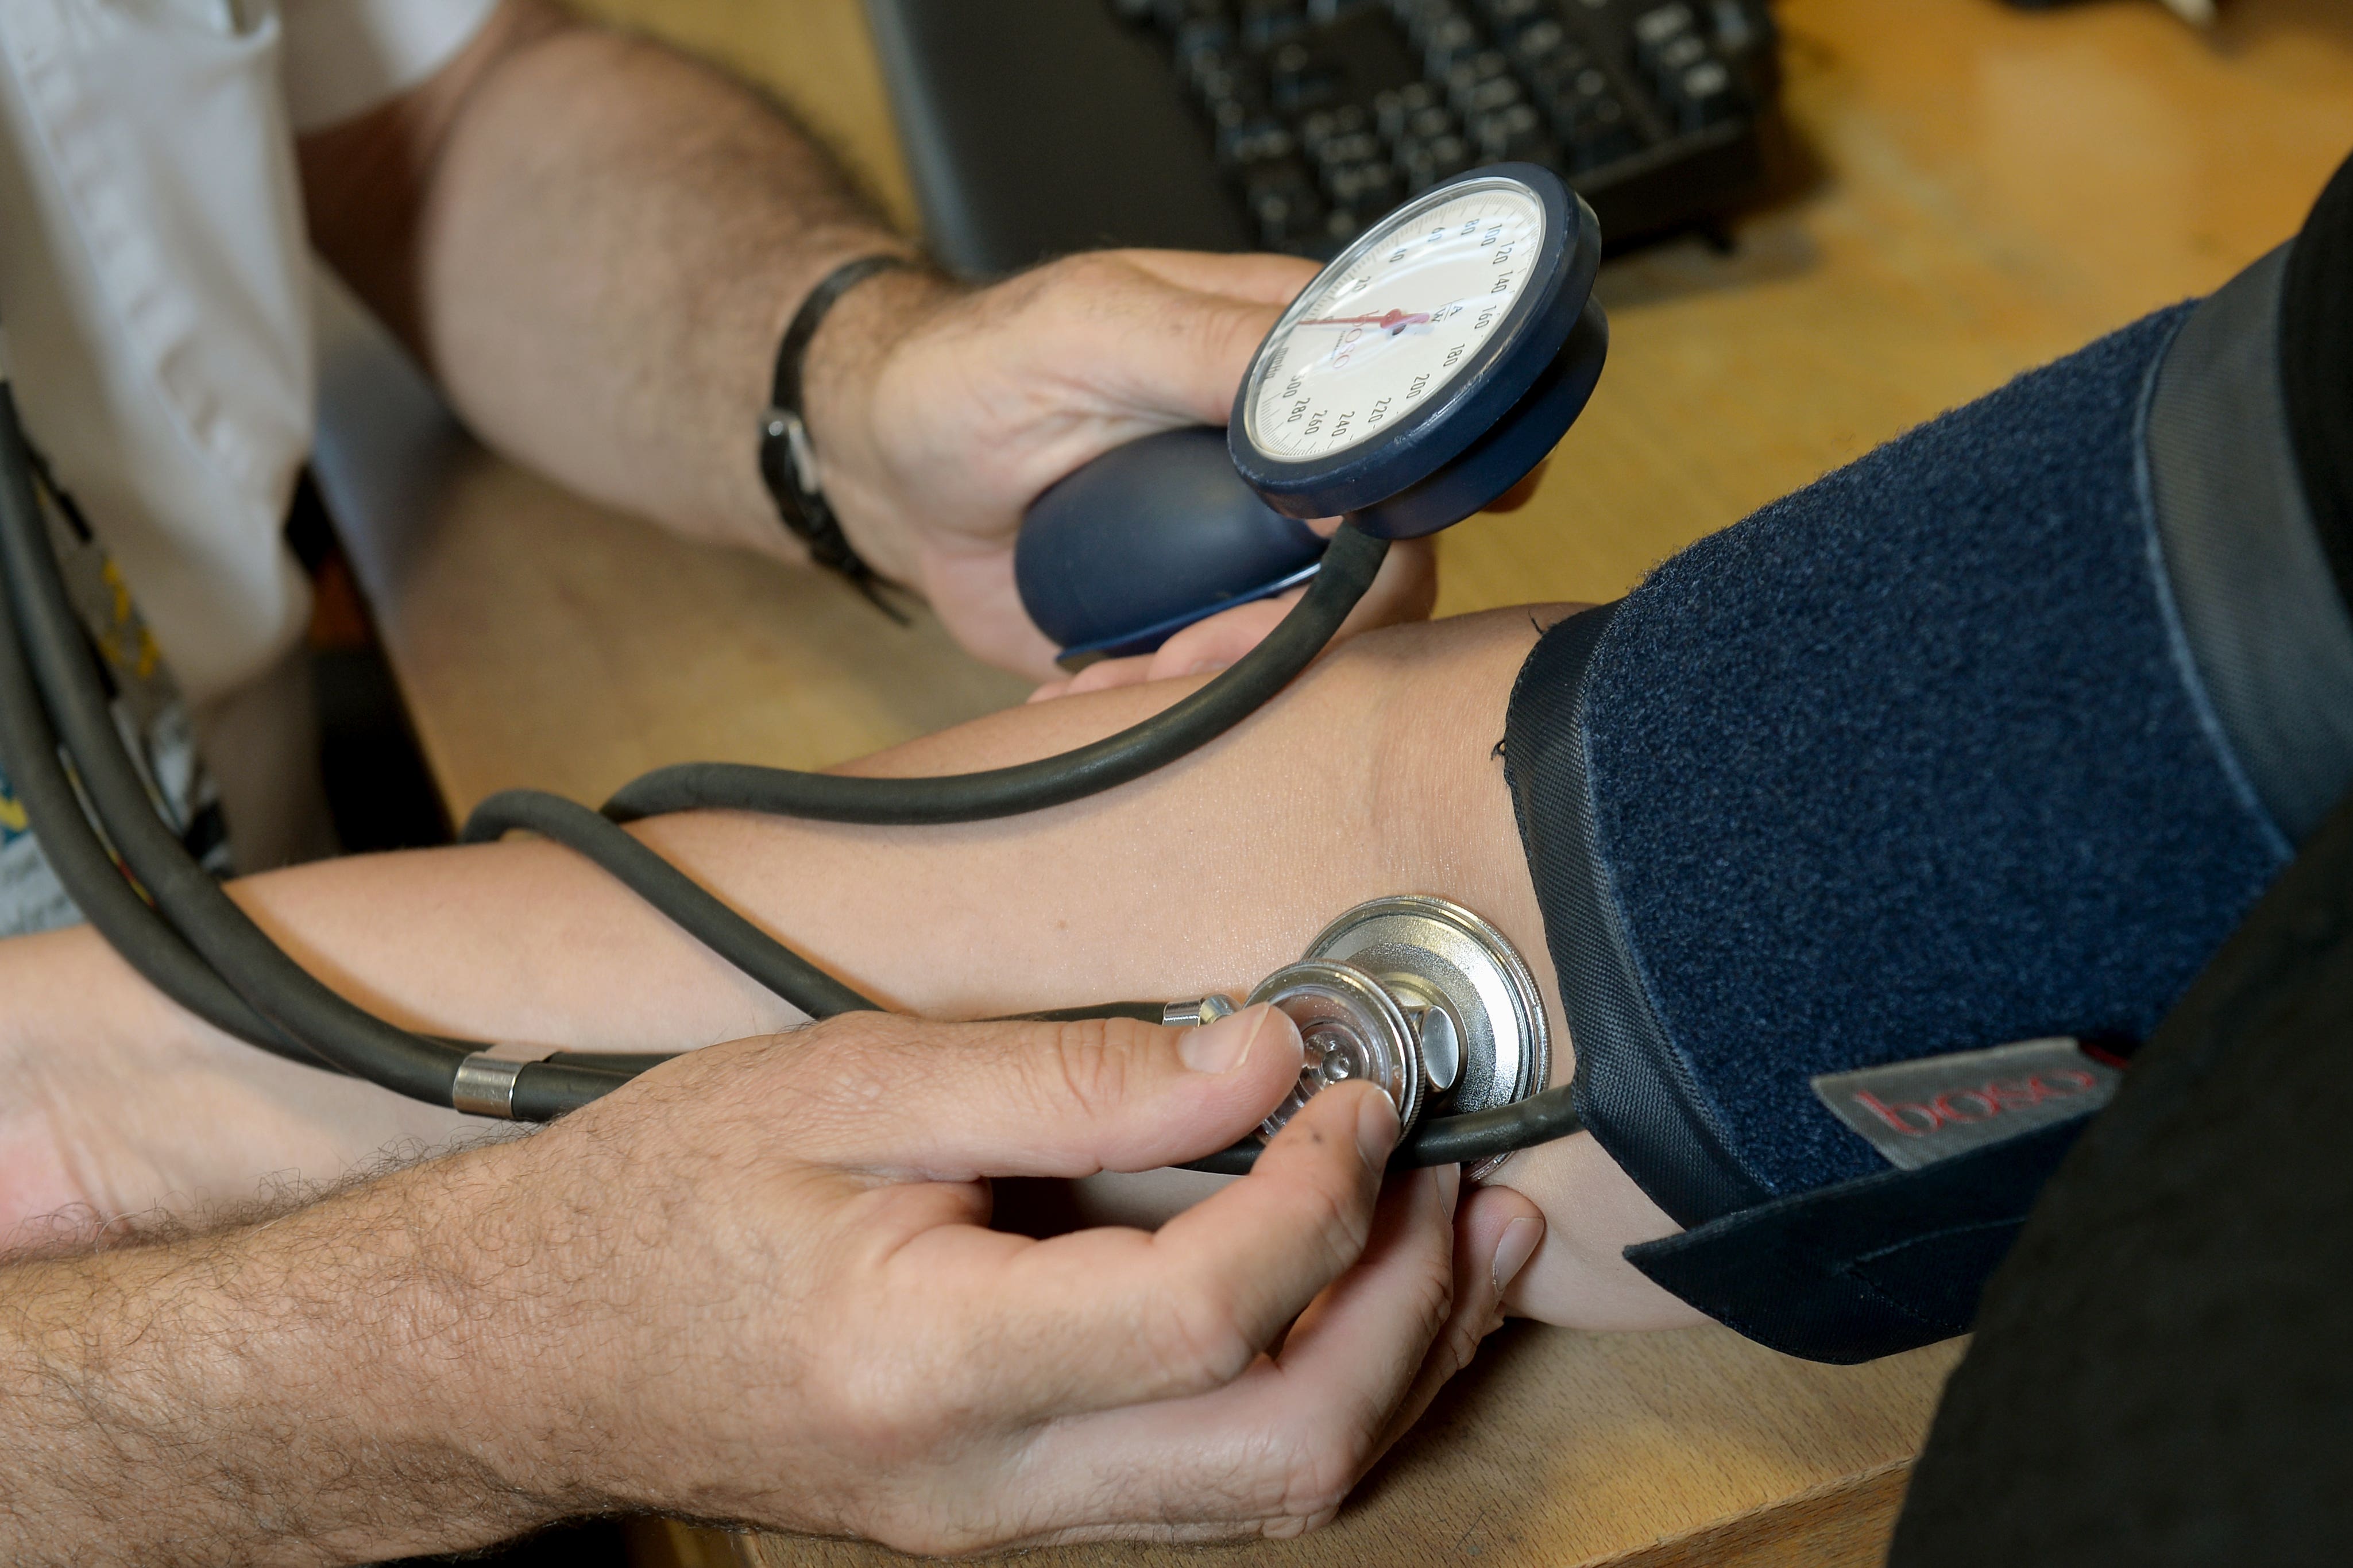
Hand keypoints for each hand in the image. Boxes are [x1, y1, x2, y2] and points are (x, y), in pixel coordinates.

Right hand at [479, 1005, 1542, 1550]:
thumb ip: (1065, 1073)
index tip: (1353, 1082)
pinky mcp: (1020, 1517)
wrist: (526, 1354)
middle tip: (1464, 1182)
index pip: (1206, 1311)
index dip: (1320, 1189)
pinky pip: (1215, 1482)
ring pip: (1275, 1494)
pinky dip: (1317, 1388)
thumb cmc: (656, 1202)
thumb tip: (1259, 1051)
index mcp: (927, 1361)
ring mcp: (1010, 1526)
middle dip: (1415, 1316)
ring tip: (1466, 1237)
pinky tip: (1355, 1292)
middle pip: (1285, 1454)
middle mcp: (988, 1486)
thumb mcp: (847, 1081)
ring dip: (1396, 1364)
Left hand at [801, 251, 1439, 676]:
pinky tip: (1097, 690)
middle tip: (1191, 648)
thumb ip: (1216, 347)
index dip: (1417, 503)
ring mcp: (1252, 549)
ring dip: (1228, 680)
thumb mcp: (1089, 328)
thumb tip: (1345, 423)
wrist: (886, 470)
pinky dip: (1175, 707)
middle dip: (1301, 630)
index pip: (1412, 432)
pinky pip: (1240, 686)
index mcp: (1290, 364)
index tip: (1368, 556)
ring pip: (1321, 643)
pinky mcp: (1203, 620)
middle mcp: (1291, 461)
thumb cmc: (973, 370)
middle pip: (1388, 563)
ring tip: (1123, 677)